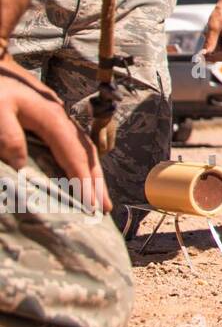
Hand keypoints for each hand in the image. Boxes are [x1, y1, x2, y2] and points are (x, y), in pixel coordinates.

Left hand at [0, 56, 110, 213]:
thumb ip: (10, 139)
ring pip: (83, 150)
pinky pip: (73, 147)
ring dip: (92, 175)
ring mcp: (58, 119)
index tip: (91, 204)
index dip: (84, 181)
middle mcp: (61, 119)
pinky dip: (81, 165)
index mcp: (52, 118)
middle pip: (87, 153)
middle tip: (104, 208)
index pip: (74, 155)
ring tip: (99, 198)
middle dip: (97, 182)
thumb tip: (23, 170)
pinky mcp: (50, 120)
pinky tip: (79, 177)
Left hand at [202, 0, 221, 61]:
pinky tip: (218, 34)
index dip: (213, 57)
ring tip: (211, 33)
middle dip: (214, 51)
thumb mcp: (213, 27)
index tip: (202, 55)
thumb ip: (209, 42)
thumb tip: (204, 55)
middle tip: (204, 43)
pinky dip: (220, 43)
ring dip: (216, 46)